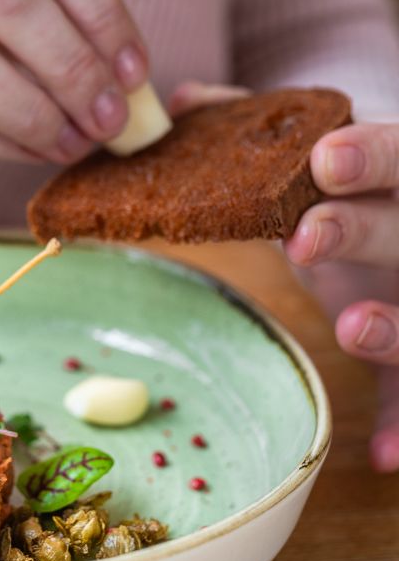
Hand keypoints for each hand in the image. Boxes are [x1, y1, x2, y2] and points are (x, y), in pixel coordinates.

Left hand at [284, 123, 398, 471]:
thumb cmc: (360, 198)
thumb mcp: (320, 166)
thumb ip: (259, 134)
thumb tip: (182, 101)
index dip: (374, 157)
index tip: (323, 159)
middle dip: (366, 231)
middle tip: (307, 236)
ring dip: (397, 329)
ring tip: (352, 329)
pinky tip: (384, 459)